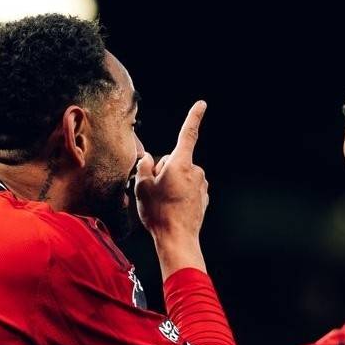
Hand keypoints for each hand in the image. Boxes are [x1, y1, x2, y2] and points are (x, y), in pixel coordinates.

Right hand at [135, 101, 208, 247]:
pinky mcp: (203, 199)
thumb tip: (148, 160)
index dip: (194, 117)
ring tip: (162, 202)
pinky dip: (179, 195)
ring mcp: (201, 186)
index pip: (188, 134)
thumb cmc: (159, 213)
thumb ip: (144, 167)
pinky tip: (172, 209)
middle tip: (154, 190)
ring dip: (171, 184)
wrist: (178, 239)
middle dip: (164, 171)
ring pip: (181, 177)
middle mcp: (195, 171)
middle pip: (175, 161)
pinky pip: (187, 190)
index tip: (202, 104)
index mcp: (181, 164)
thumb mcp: (142, 186)